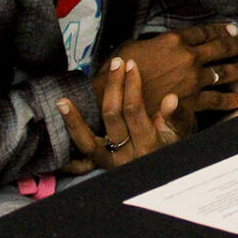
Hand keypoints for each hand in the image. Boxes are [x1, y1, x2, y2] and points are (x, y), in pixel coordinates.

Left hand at [57, 56, 182, 169]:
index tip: (131, 65)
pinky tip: (57, 136)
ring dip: (74, 120)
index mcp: (148, 144)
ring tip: (62, 101)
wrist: (165, 173)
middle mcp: (126, 155)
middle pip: (112, 116)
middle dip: (114, 87)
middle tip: (116, 64)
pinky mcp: (99, 166)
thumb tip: (171, 99)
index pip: (134, 110)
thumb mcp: (180, 132)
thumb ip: (175, 117)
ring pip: (88, 142)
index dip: (132, 86)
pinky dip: (68, 148)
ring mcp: (109, 162)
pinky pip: (80, 159)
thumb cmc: (172, 145)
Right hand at [96, 23, 237, 116]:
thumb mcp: (134, 45)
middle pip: (222, 48)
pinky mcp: (192, 102)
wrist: (112, 100)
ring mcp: (193, 80)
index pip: (204, 32)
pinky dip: (232, 100)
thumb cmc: (118, 71)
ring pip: (226, 72)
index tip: (233, 29)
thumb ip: (156, 41)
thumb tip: (165, 41)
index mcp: (174, 40)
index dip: (221, 29)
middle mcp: (189, 58)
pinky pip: (217, 100)